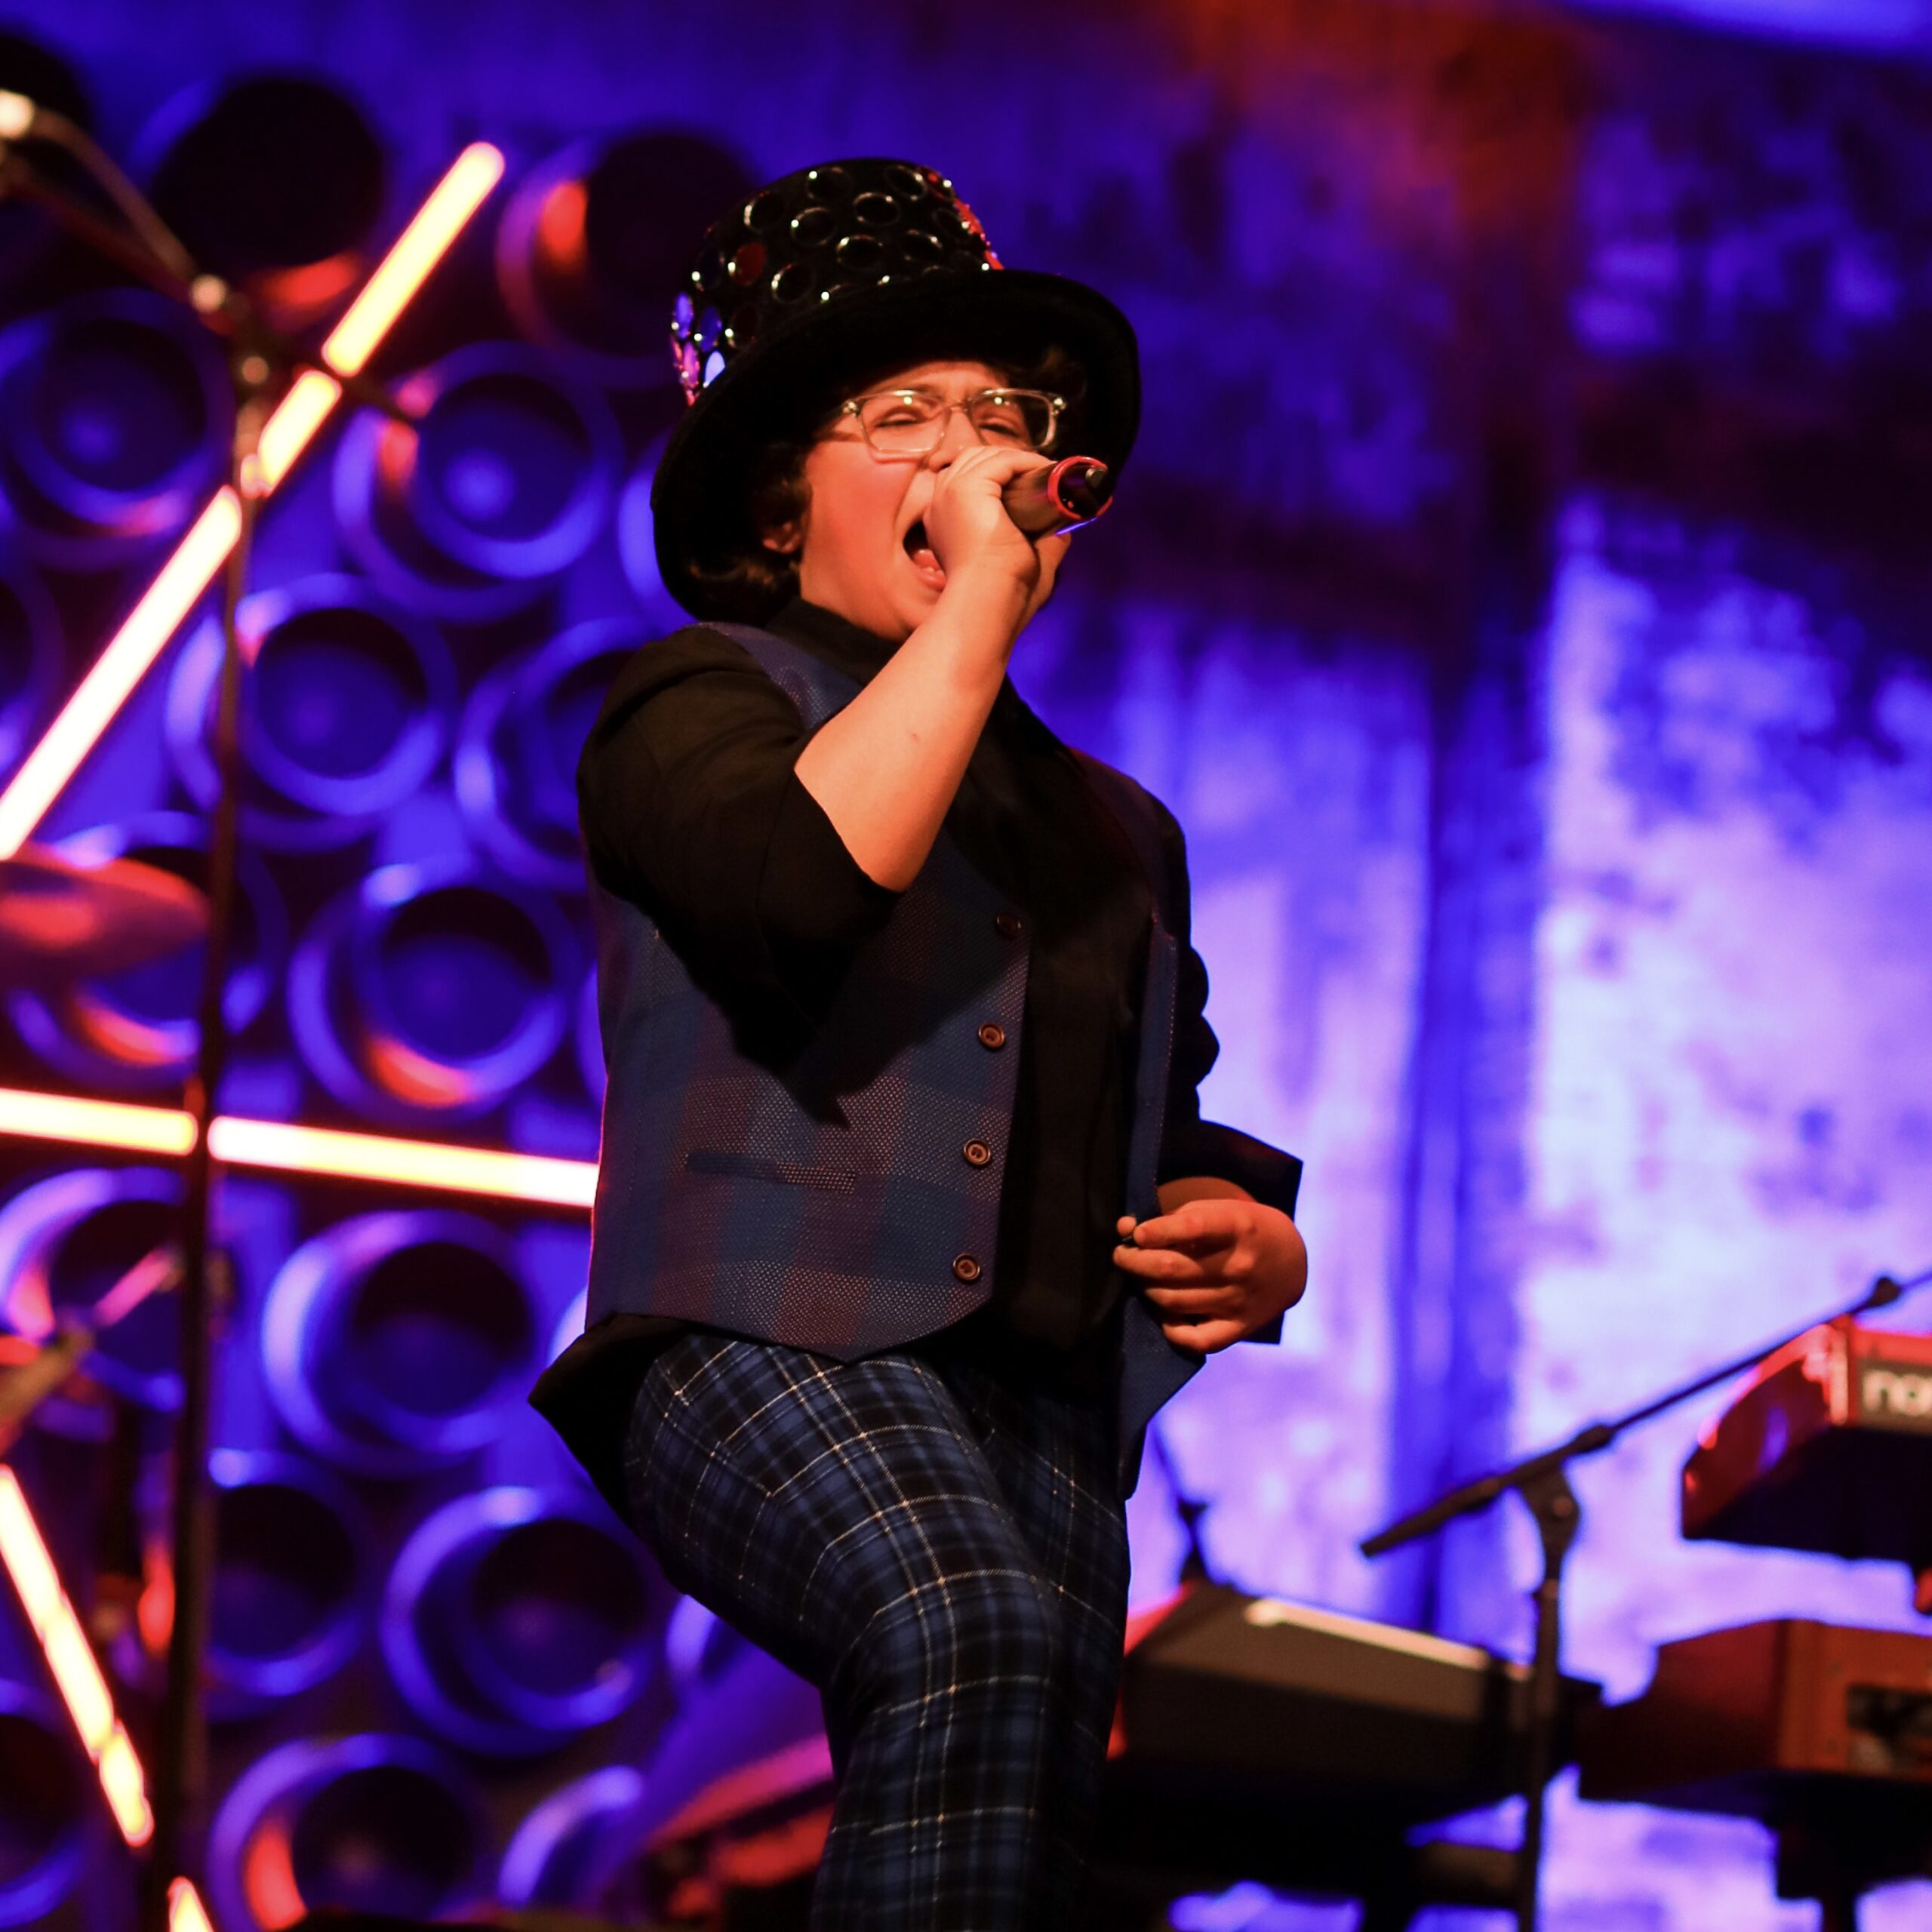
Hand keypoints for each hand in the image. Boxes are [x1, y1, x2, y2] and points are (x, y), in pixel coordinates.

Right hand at [923, 445, 1070, 624]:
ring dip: (1018, 460)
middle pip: (972, 461)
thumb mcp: (1022, 563)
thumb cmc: (1002, 597)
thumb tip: (1063, 529)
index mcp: (945, 523)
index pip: (963, 479)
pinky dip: (1026, 461)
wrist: (990, 604)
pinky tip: (1044, 471)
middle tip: (1038, 474)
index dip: (994, 473)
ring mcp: (950, 493)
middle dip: (1006, 461)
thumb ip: (1040, 543)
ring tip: (1045, 472)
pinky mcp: (967, 488)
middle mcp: (941, 505)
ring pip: (985, 456)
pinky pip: (1001, 460)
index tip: (1024, 481)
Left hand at [1113, 1199, 1307, 1354]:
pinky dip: (1171, 1328)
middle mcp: (1240, 1266)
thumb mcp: (1217, 1210)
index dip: (1155, 1231)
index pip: (1191, 1227)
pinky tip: (1166, 1312)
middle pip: (1171, 1268)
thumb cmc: (1242, 1229)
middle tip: (1122, 1256)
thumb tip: (1125, 1229)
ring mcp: (1238, 1301)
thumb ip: (1173, 1218)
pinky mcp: (1238, 1328)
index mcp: (1238, 1227)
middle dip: (1134, 1262)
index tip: (1137, 1233)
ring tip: (1142, 1278)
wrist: (1290, 1262)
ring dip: (1145, 1288)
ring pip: (1172, 1301)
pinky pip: (1195, 1340)